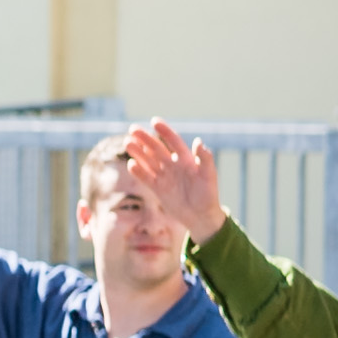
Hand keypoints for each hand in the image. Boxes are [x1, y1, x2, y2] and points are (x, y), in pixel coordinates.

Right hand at [121, 119, 227, 244]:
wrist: (200, 216)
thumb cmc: (208, 195)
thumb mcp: (209, 175)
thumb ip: (205, 158)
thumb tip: (198, 141)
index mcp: (186, 159)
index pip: (173, 141)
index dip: (164, 131)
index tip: (154, 121)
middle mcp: (173, 165)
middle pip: (156, 148)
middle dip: (145, 139)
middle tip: (133, 129)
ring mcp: (164, 176)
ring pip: (148, 161)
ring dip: (138, 152)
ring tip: (127, 143)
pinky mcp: (157, 188)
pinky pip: (145, 177)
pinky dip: (138, 171)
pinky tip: (131, 164)